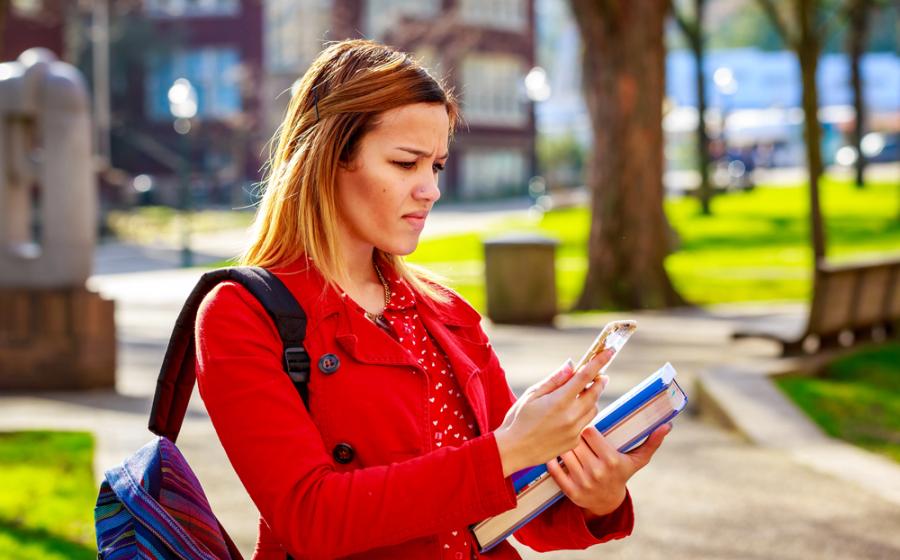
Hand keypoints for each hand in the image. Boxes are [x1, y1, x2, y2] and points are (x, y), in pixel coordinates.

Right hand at [494, 350, 613, 476]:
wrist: (513, 451)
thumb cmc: (518, 419)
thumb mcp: (532, 395)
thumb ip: (554, 380)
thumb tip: (571, 365)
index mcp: (559, 400)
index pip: (585, 376)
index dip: (599, 362)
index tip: (609, 351)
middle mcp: (571, 416)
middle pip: (595, 393)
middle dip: (599, 381)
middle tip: (600, 375)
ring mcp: (574, 431)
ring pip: (593, 409)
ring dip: (591, 398)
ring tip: (580, 395)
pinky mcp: (574, 441)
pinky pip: (585, 423)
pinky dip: (582, 415)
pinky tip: (568, 415)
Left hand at [546, 423, 670, 516]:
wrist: (607, 502)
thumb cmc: (622, 473)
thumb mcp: (637, 460)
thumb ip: (651, 442)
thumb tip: (667, 426)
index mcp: (612, 461)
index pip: (590, 433)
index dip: (586, 429)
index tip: (586, 429)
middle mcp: (597, 472)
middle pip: (575, 442)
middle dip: (573, 437)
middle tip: (571, 434)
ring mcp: (582, 483)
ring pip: (564, 453)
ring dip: (562, 447)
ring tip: (563, 443)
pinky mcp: (570, 491)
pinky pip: (554, 469)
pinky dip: (552, 461)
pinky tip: (555, 455)